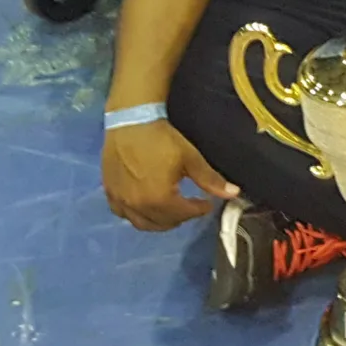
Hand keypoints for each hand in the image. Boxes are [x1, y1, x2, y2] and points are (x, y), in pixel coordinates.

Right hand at [102, 119, 238, 230]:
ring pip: (143, 223)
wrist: (130, 123)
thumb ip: (210, 180)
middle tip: (190, 206)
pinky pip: (124, 215)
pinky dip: (138, 216)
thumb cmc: (162, 139)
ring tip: (172, 210)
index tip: (207, 204)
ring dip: (160, 221)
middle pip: (164, 222)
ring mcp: (121, 202)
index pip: (184, 214)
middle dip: (181, 216)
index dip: (198, 210)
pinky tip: (146, 207)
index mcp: (159, 199)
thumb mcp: (190, 158)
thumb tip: (235, 194)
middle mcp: (138, 206)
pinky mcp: (110, 194)